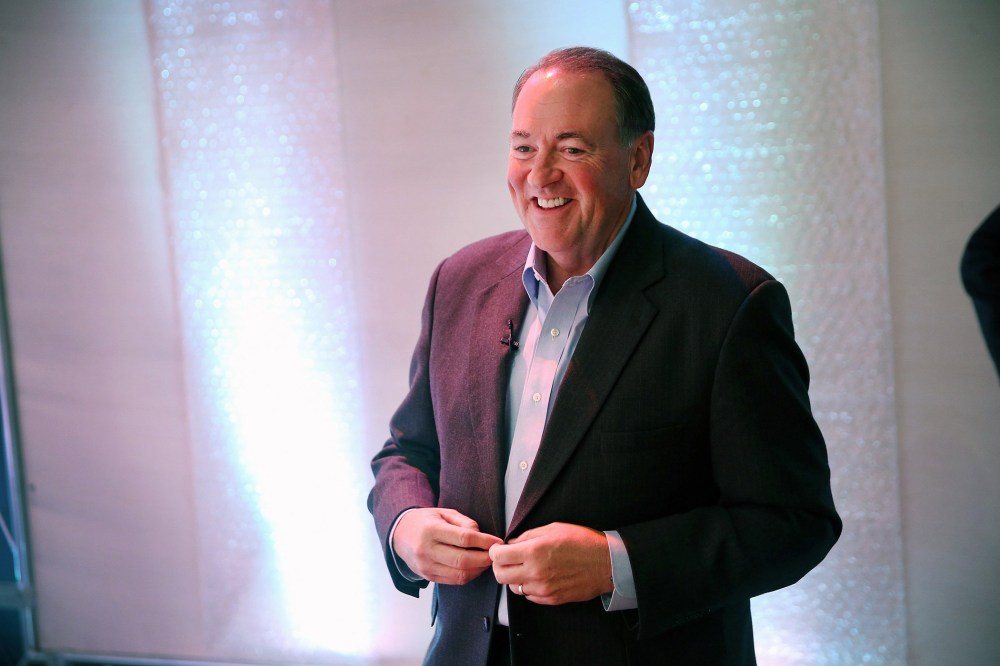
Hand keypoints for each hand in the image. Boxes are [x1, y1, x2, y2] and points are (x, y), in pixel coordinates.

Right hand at [393, 508, 502, 585]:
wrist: (400, 534)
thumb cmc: (426, 521)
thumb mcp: (444, 513)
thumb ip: (464, 522)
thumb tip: (481, 536)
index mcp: (431, 530)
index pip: (464, 538)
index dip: (484, 541)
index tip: (497, 541)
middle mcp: (427, 550)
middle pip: (463, 560)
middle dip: (484, 559)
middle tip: (495, 554)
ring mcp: (426, 566)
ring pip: (460, 574)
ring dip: (478, 570)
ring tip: (486, 561)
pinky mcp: (427, 577)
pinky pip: (453, 581)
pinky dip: (468, 576)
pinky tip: (475, 567)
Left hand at [489, 522, 613, 604]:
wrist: (607, 564)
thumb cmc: (583, 542)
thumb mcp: (553, 529)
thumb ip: (528, 536)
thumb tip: (511, 543)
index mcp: (534, 551)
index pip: (498, 557)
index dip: (495, 552)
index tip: (498, 550)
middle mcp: (535, 572)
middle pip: (500, 575)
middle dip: (500, 566)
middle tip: (507, 559)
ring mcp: (543, 588)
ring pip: (514, 588)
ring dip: (515, 577)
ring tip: (527, 567)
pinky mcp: (551, 599)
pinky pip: (529, 596)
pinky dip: (529, 587)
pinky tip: (539, 576)